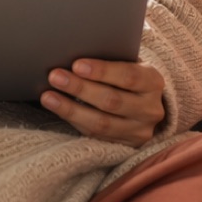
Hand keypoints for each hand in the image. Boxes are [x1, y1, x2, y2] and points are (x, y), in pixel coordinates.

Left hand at [40, 58, 164, 144]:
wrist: (143, 102)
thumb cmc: (126, 75)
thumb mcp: (127, 64)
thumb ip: (109, 61)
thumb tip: (72, 56)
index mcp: (153, 81)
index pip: (129, 76)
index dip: (102, 71)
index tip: (76, 64)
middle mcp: (150, 109)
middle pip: (112, 101)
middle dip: (80, 88)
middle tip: (55, 76)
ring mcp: (139, 131)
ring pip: (101, 123)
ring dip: (70, 109)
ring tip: (48, 97)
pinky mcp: (125, 145)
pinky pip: (94, 134)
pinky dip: (73, 120)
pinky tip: (57, 109)